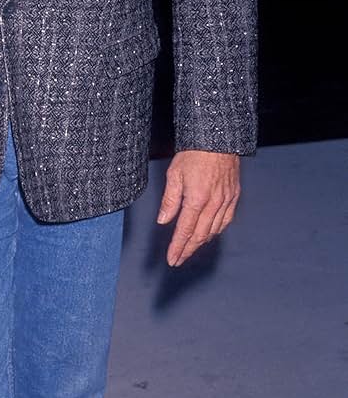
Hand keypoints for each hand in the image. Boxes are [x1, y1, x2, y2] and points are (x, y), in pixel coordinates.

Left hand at [157, 150, 240, 266]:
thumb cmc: (194, 153)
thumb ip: (170, 200)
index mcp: (197, 199)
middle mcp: (214, 203)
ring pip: (214, 230)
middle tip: (178, 259)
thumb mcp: (174, 174)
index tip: (172, 260)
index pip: (185, 230)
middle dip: (188, 249)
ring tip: (190, 248)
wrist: (218, 138)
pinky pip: (226, 220)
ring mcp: (226, 201)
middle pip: (200, 235)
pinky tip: (209, 233)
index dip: (178, 247)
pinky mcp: (234, 196)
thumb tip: (163, 220)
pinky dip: (216, 230)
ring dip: (201, 242)